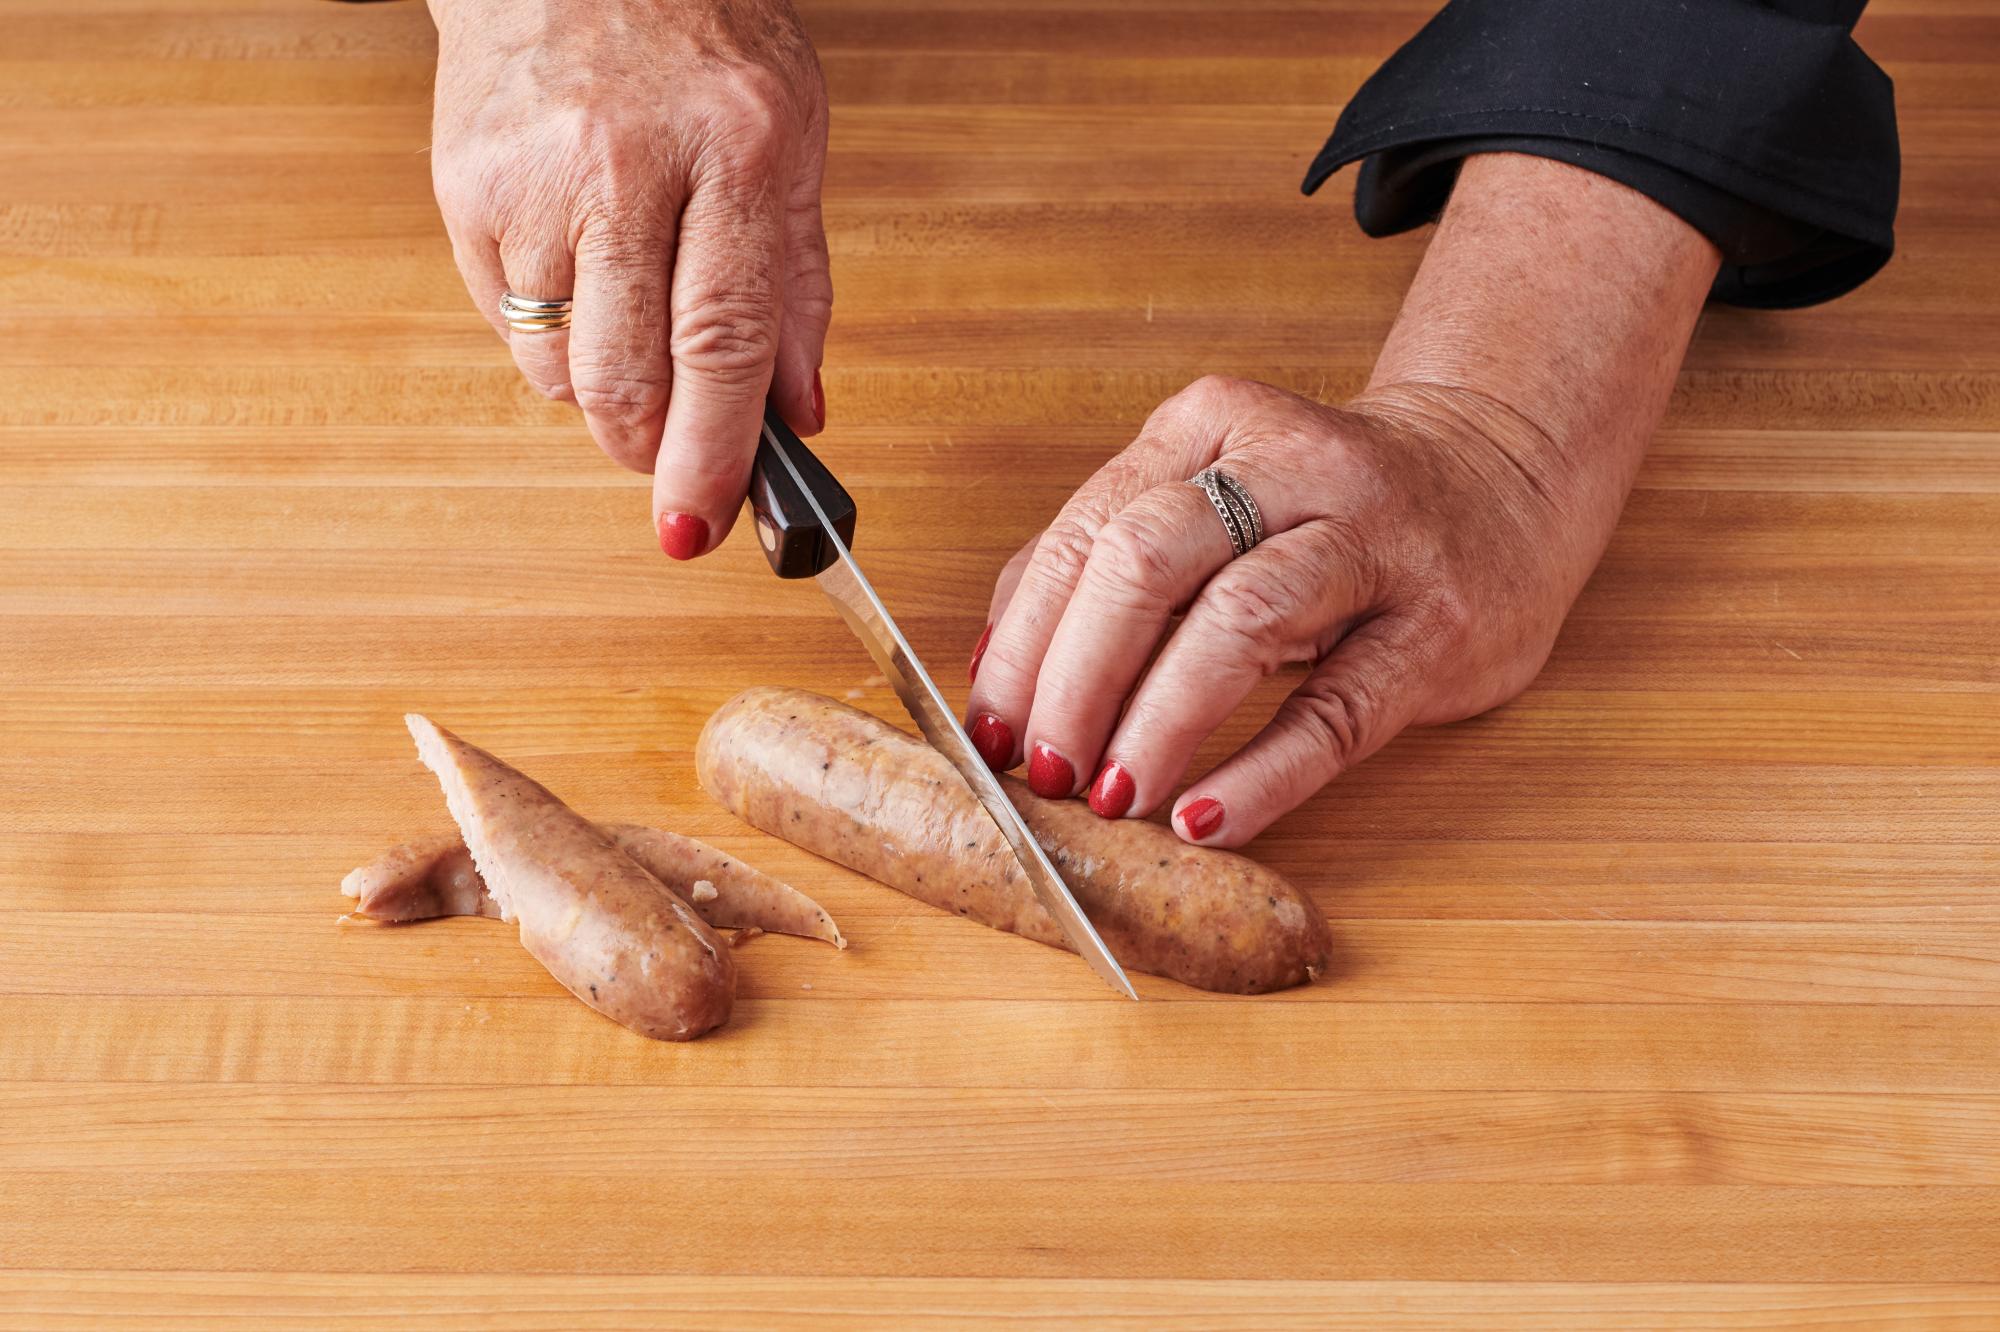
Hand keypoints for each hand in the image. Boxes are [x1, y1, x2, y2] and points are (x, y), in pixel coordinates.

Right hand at [427, 0, 830, 557]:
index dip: (711, 453)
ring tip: (630, 319)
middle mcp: (626, 164)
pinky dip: (551, 336)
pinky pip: (508, 324)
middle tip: (666, 462)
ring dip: (601, 389)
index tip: (698, 524)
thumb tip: (798, 415)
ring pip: (559, 367)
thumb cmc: (698, 39)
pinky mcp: (464, 188)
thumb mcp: (793, 142)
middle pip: (625, 374)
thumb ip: (799, 287)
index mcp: (736, 150)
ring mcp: (533, 177)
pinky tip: (579, 273)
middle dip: (647, 450)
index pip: (723, 340)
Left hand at [964, 377, 1602, 846]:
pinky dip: (1260, 772)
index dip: (1025, 641)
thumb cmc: (1324, 512)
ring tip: (1110, 795)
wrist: (1502, 479)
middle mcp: (1289, 465)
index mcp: (1210, 427)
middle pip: (1147, 562)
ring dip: (1156, 722)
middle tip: (1043, 768)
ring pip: (1238, 622)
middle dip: (1076, 678)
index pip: (1088, 532)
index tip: (988, 729)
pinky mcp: (1435, 626)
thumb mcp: (1210, 500)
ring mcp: (1370, 541)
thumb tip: (992, 668)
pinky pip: (1335, 710)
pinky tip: (1203, 818)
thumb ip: (1102, 562)